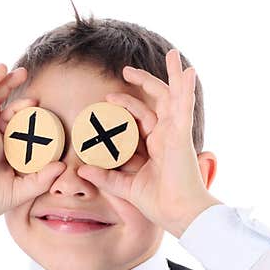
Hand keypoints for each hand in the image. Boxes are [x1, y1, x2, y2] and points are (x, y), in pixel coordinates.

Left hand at [76, 48, 220, 237]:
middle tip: (125, 70)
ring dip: (172, 75)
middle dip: (143, 82)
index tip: (106, 101)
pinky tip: (187, 71)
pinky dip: (186, 89)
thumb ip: (106, 177)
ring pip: (174, 97)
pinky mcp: (181, 136)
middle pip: (158, 101)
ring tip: (171, 54)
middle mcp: (167, 136)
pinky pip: (185, 107)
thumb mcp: (125, 187)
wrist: (177, 214)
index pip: (141, 118)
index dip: (125, 106)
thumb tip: (81, 169)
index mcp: (156, 145)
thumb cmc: (159, 203)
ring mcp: (175, 134)